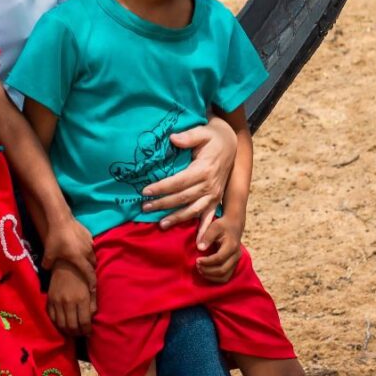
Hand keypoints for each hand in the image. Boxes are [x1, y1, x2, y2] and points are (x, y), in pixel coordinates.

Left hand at [41, 217, 95, 284]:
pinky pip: (90, 245)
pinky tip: (79, 247)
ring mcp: (89, 242)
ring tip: (82, 260)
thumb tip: (46, 269)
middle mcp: (87, 252)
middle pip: (92, 264)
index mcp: (79, 259)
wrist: (60, 219)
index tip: (93, 290)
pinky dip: (86, 249)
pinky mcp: (88, 234)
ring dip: (89, 259)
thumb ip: (47, 264)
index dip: (92, 283)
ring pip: (92, 254)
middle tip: (85, 274)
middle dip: (90, 270)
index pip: (89, 274)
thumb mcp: (49, 254)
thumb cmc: (55, 238)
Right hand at [47, 261, 95, 334]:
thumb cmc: (82, 275)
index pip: (84, 322)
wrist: (65, 263)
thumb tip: (91, 318)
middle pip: (72, 326)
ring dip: (67, 331)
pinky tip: (63, 324)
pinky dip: (57, 324)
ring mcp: (57, 301)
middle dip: (78, 333)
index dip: (86, 331)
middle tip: (80, 334)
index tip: (88, 332)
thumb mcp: (92, 288)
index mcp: (81, 299)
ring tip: (72, 331)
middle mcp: (68, 302)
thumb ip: (93, 304)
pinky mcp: (49, 300)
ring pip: (61, 325)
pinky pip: (52, 318)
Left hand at [141, 119, 235, 244]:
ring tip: (161, 224)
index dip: (162, 187)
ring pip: (193, 210)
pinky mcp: (216, 199)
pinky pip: (209, 217)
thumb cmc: (213, 137)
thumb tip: (174, 138)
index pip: (178, 181)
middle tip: (145, 207)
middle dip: (163, 204)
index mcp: (203, 169)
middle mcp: (209, 185)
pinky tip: (198, 243)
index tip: (145, 191)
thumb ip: (188, 136)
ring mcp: (214, 194)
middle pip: (182, 198)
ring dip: (177, 218)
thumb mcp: (202, 132)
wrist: (231, 144)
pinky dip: (204, 230)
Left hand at [196, 215, 243, 283]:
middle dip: (207, 270)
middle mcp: (236, 255)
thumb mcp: (214, 226)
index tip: (197, 260)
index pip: (219, 258)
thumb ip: (207, 236)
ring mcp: (236, 261)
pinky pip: (225, 277)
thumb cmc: (222, 225)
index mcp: (232, 246)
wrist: (234, 226)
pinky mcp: (234, 265)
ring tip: (200, 270)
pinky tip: (206, 273)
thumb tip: (200, 248)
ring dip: (211, 276)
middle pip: (222, 270)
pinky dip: (215, 278)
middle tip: (197, 265)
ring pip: (225, 277)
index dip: (207, 262)